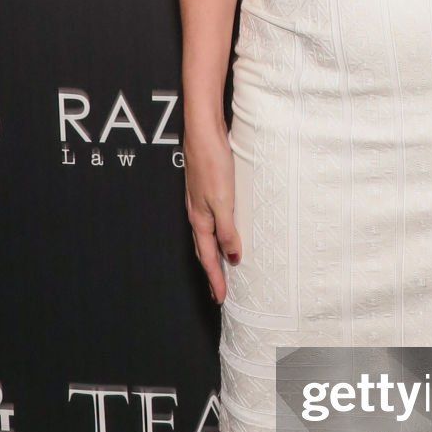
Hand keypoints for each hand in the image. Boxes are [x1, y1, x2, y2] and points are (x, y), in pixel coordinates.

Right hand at [182, 120, 241, 303]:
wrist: (204, 133)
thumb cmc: (213, 163)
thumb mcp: (224, 201)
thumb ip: (227, 230)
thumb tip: (233, 257)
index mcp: (200, 219)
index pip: (208, 257)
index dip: (215, 279)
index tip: (220, 298)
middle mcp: (197, 213)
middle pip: (204, 250)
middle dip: (212, 272)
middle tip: (218, 291)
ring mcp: (200, 202)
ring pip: (206, 236)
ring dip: (213, 255)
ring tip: (222, 269)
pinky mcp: (206, 190)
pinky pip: (211, 221)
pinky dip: (216, 235)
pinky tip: (224, 233)